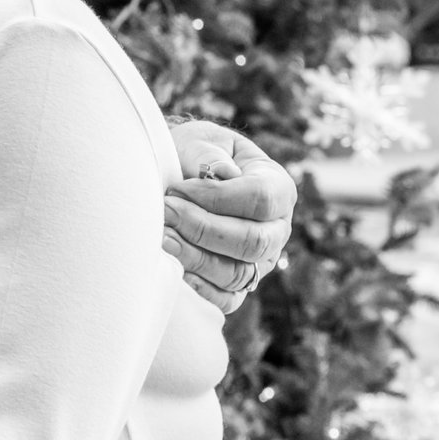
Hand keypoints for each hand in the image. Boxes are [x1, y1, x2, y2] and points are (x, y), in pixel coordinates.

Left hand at [163, 119, 296, 312]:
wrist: (180, 172)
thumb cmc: (193, 154)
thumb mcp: (200, 141)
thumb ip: (208, 154)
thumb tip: (221, 173)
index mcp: (278, 187)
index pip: (260, 198)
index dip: (216, 197)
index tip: (177, 188)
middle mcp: (276, 228)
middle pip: (252, 241)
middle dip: (202, 229)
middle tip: (164, 212)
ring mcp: (261, 260)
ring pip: (238, 273)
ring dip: (195, 257)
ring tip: (160, 238)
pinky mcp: (239, 284)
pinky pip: (227, 298)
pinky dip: (201, 288)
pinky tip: (174, 269)